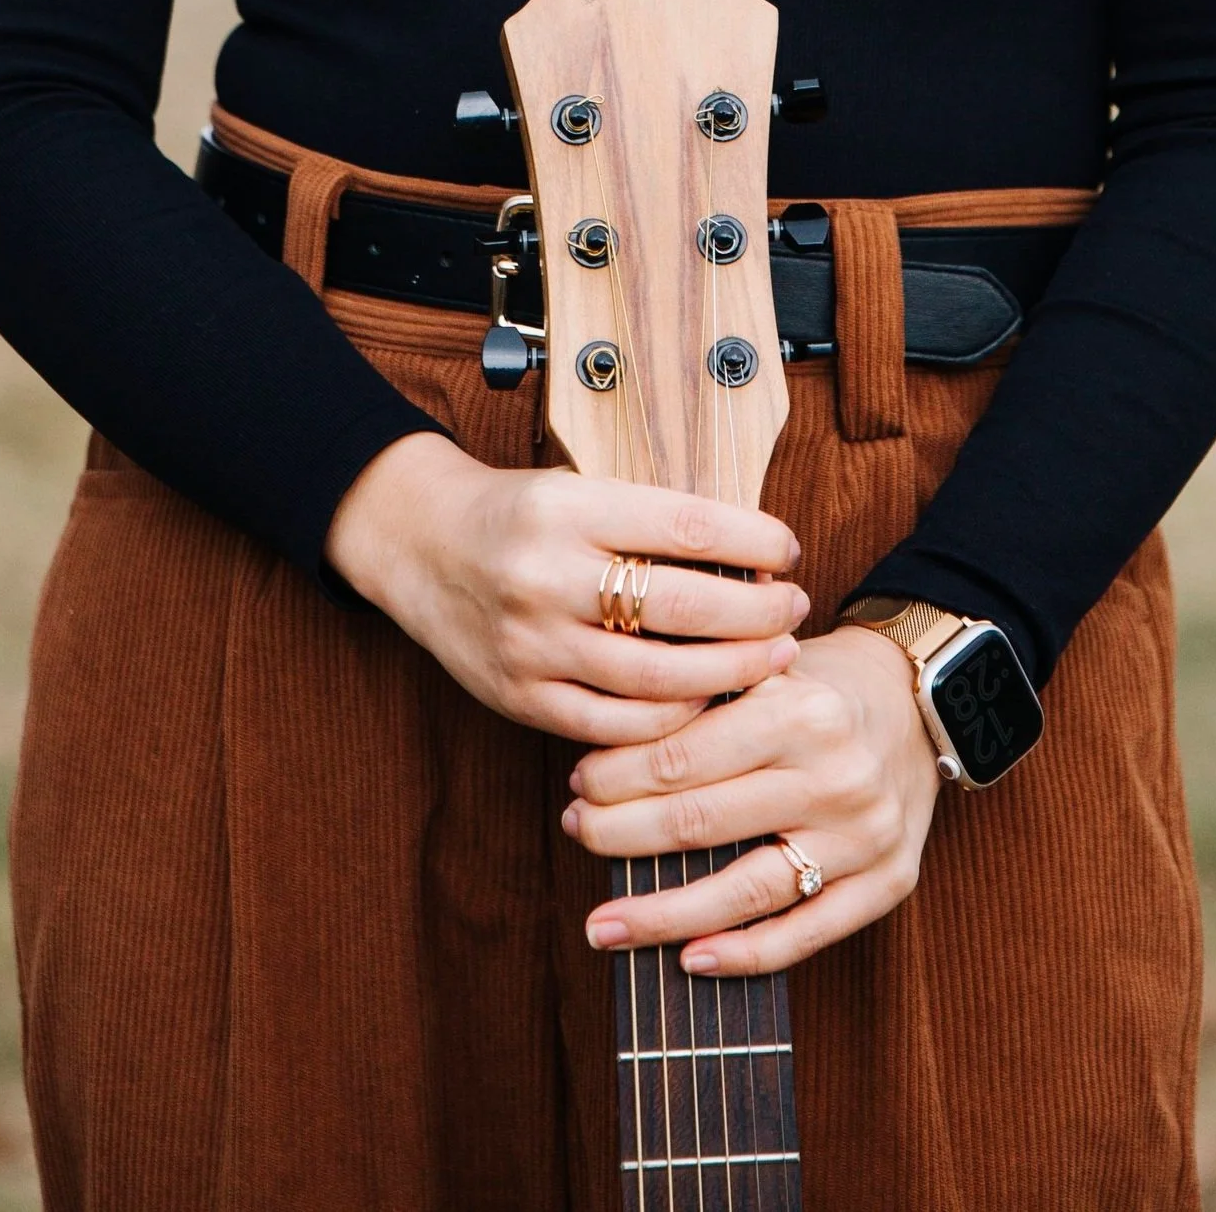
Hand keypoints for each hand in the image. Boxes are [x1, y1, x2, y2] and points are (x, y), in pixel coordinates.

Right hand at [325, 431, 807, 746]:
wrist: (420, 544)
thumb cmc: (521, 514)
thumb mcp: (580, 490)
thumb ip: (652, 523)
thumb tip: (755, 557)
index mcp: (569, 507)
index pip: (686, 524)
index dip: (752, 539)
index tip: (789, 550)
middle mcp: (548, 575)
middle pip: (681, 606)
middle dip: (756, 614)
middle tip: (794, 612)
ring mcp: (531, 643)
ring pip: (656, 677)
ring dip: (728, 673)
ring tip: (768, 659)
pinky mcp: (519, 697)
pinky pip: (612, 725)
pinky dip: (670, 719)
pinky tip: (704, 701)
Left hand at [562, 623, 942, 972]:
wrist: (920, 700)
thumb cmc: (819, 684)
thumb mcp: (764, 664)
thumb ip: (698, 695)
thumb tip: (600, 741)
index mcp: (799, 710)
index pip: (683, 758)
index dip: (617, 777)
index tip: (578, 783)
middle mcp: (835, 775)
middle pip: (703, 822)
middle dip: (622, 836)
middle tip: (576, 834)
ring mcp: (864, 836)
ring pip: (747, 890)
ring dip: (663, 915)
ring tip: (603, 925)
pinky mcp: (889, 882)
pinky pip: (808, 933)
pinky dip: (745, 955)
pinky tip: (691, 960)